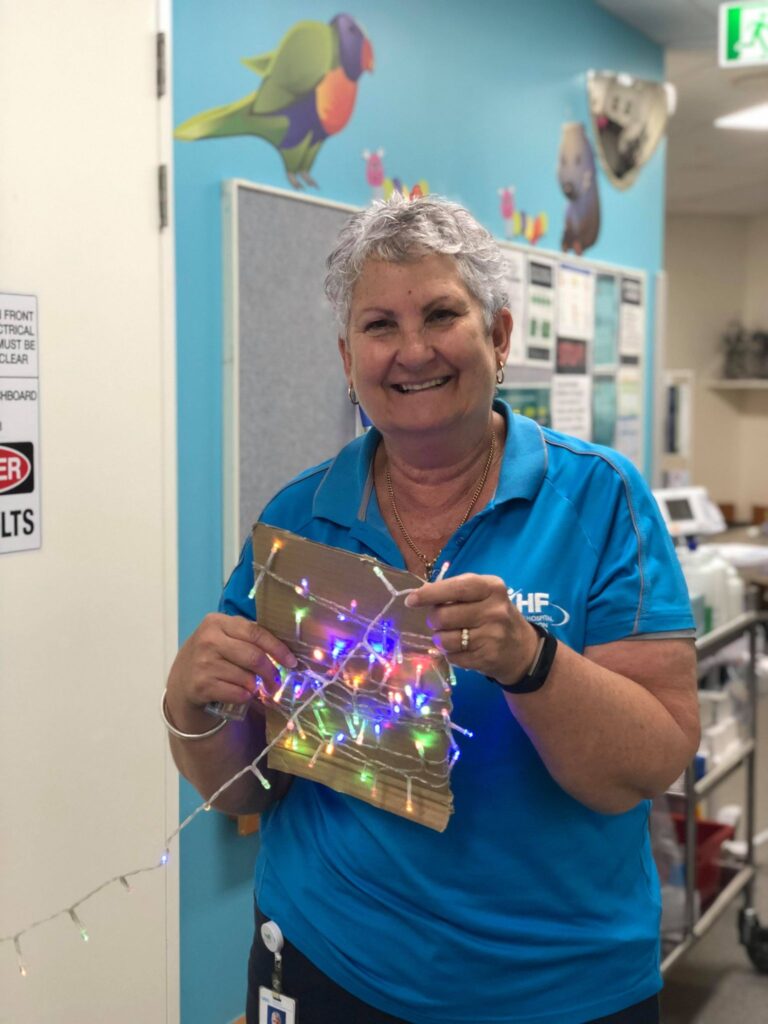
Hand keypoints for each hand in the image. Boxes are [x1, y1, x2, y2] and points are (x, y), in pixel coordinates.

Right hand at [166, 613, 297, 726]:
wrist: (182, 680)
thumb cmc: (212, 655)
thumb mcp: (224, 637)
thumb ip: (248, 637)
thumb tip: (286, 651)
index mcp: (216, 622)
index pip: (256, 632)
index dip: (277, 648)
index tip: (291, 661)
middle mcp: (208, 639)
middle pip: (254, 657)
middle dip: (271, 672)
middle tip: (277, 682)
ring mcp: (202, 663)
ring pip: (247, 678)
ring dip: (255, 686)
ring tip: (253, 686)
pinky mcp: (201, 685)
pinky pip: (237, 693)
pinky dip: (245, 696)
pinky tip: (241, 694)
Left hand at [404, 574, 538, 687]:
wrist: (522, 648)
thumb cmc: (493, 614)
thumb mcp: (482, 594)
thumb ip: (454, 590)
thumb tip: (420, 594)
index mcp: (492, 587)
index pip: (455, 588)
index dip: (430, 594)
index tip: (411, 600)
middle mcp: (495, 610)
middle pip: (444, 616)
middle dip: (434, 620)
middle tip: (439, 622)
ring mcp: (492, 636)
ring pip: (445, 640)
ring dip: (440, 639)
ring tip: (451, 636)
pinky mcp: (488, 658)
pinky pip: (453, 657)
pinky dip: (451, 654)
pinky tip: (463, 649)